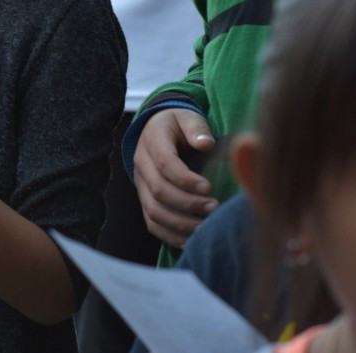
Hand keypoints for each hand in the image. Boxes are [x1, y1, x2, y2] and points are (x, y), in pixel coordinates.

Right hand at [132, 108, 217, 247]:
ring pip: (154, 211)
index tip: (208, 187)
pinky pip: (152, 223)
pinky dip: (170, 235)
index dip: (185, 179)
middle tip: (214, 208)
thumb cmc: (178, 125)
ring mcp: (141, 185)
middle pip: (159, 191)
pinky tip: (191, 240)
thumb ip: (196, 127)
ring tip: (206, 226)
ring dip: (180, 223)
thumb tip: (205, 143)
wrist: (157, 132)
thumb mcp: (187, 117)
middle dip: (187, 203)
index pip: (165, 164)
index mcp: (152, 141)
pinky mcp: (145, 200)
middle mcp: (141, 165)